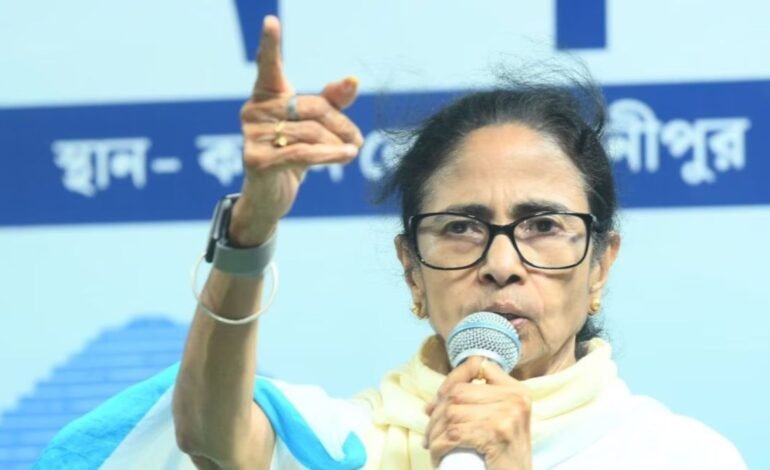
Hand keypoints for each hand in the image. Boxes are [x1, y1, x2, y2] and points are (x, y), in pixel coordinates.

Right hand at [229, 15, 363, 245]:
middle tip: (357, 139)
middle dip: (340, 124)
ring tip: (351, 152)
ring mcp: (252, 136)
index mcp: (266, 95)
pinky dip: (329, 155)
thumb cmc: (294, 154)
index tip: (271, 21)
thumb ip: (333, 101)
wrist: (271, 196)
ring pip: (310, 132)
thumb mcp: (315, 126)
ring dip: (338, 143)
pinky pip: (302, 153)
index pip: (268, 66)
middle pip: (311, 107)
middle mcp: (254, 111)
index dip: (270, 45)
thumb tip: (353, 80)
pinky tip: (347, 156)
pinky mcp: (256, 160)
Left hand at [424, 357, 532, 469]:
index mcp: (517, 391)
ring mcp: (507, 414)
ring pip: (452, 413)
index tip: (437, 402)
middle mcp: (515, 398)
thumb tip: (432, 404)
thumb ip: (477, 404)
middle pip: (458, 392)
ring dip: (434, 432)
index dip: (451, 379)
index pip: (478, 365)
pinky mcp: (496, 433)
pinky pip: (453, 433)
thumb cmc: (504, 457)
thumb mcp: (500, 422)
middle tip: (430, 432)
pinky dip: (438, 445)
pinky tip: (437, 454)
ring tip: (433, 445)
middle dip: (437, 412)